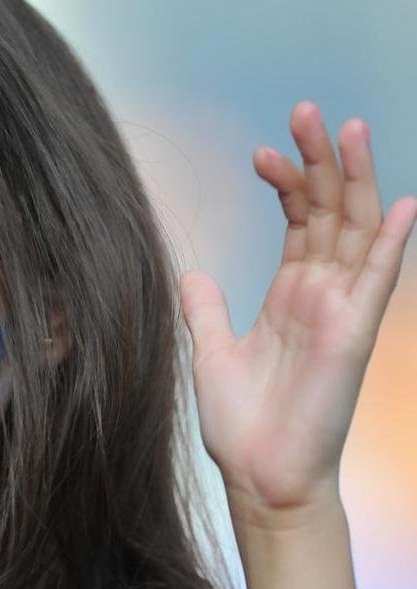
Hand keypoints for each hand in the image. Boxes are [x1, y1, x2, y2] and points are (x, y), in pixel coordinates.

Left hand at [180, 101, 415, 527]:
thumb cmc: (242, 424)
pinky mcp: (353, 335)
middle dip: (320, 161)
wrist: (259, 478)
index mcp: (288, 296)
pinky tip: (398, 202)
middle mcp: (320, 295)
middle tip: (306, 110)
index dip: (286, 184)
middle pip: (328, 213)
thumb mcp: (212, 354)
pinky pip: (378, 280)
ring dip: (356, 179)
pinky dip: (390, 242)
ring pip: (355, 231)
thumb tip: (193, 272)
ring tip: (350, 127)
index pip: (297, 223)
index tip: (259, 153)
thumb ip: (207, 311)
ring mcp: (341, 312)